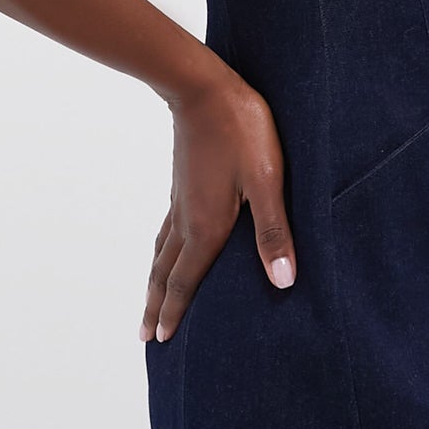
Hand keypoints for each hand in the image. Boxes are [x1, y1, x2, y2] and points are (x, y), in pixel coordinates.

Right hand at [139, 64, 295, 343]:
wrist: (204, 87)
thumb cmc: (242, 131)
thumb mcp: (267, 181)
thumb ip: (273, 232)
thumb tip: (283, 281)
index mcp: (205, 226)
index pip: (186, 281)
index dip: (174, 312)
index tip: (160, 340)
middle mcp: (186, 220)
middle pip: (165, 273)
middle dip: (156, 306)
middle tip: (145, 336)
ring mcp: (180, 200)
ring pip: (161, 251)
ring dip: (154, 281)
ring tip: (148, 302)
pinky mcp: (182, 183)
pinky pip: (165, 230)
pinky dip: (160, 252)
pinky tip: (165, 247)